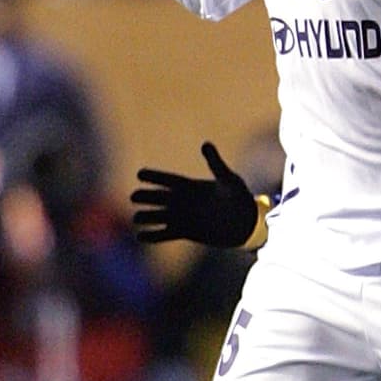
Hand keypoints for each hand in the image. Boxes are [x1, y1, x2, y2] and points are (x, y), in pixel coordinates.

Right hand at [131, 142, 258, 246]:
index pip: (167, 180)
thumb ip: (215, 164)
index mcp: (190, 185)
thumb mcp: (228, 179)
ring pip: (158, 216)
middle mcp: (182, 200)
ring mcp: (182, 216)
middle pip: (159, 197)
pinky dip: (152, 235)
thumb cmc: (240, 198)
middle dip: (146, 196)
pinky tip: (140, 236)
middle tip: (134, 196)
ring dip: (147, 216)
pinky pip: (164, 234)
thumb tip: (205, 144)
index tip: (139, 174)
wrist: (246, 224)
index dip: (154, 177)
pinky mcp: (185, 232)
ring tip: (136, 217)